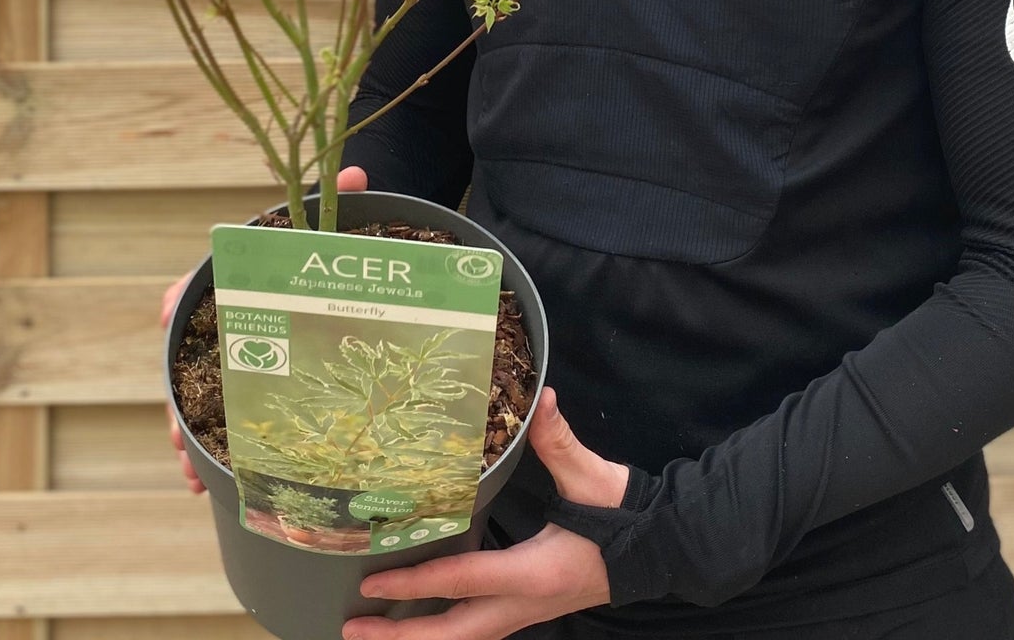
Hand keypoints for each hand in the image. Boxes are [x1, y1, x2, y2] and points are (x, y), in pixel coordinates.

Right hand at [163, 166, 370, 493]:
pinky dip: (207, 453)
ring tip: (190, 470)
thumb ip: (339, 202)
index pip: (192, 286)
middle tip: (177, 431)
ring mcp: (234, 362)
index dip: (177, 299)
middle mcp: (226, 323)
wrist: (334, 279)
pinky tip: (204, 483)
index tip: (169, 311)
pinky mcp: (248, 393)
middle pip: (185, 357)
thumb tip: (356, 172)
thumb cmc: (322, 258)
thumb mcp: (330, 234)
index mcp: (236, 283)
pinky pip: (217, 423)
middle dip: (176, 396)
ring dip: (186, 434)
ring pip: (195, 398)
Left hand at [342, 387, 628, 639]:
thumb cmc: (622, 513)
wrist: (660, 546)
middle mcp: (524, 604)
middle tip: (353, 628)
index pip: (464, 580)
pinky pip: (479, 630)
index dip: (416, 583)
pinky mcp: (530, 608)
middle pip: (453, 634)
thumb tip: (543, 398)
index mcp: (533, 572)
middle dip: (402, 636)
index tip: (372, 583)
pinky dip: (446, 630)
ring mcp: (527, 612)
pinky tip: (424, 621)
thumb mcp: (590, 475)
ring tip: (374, 633)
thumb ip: (559, 440)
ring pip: (465, 639)